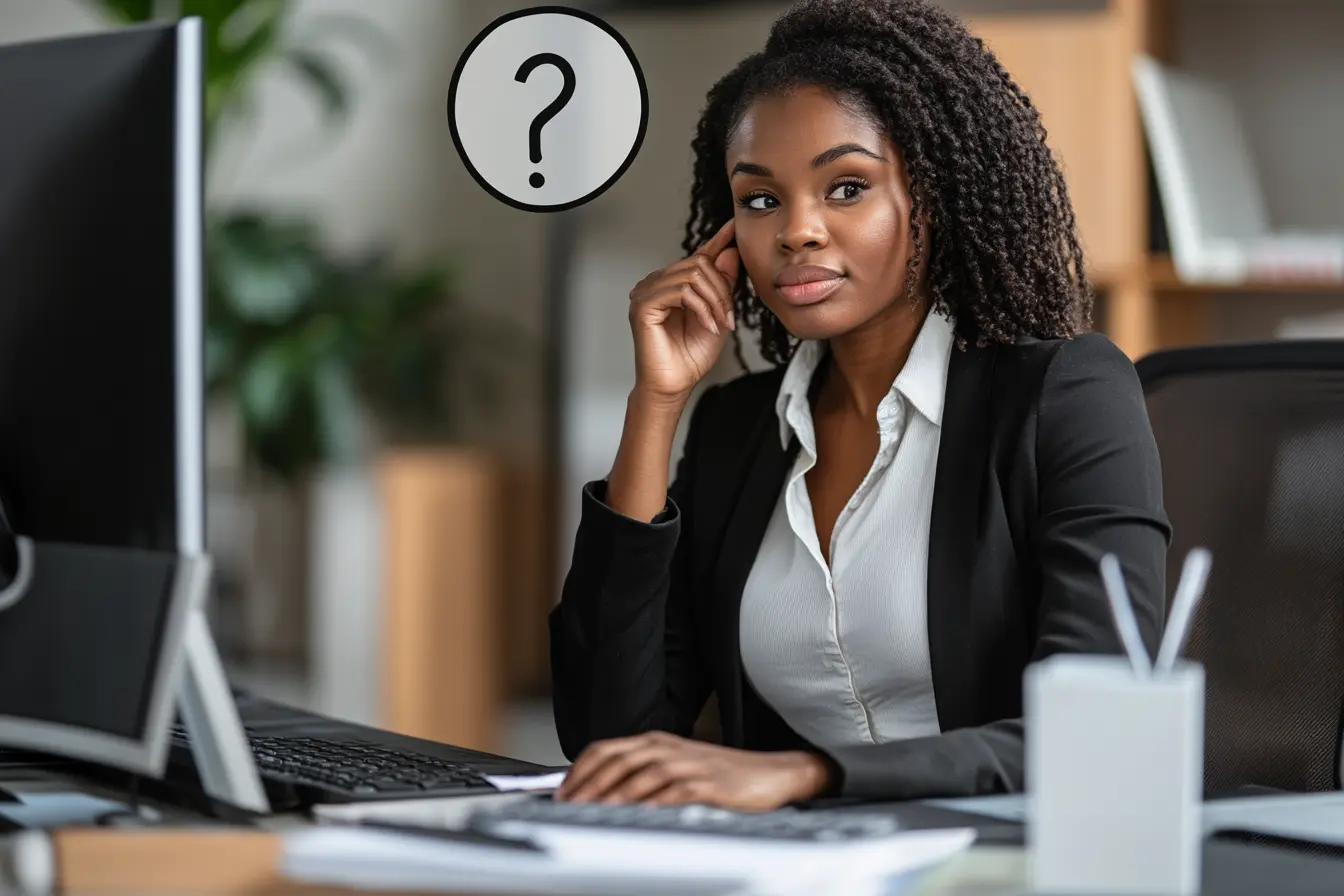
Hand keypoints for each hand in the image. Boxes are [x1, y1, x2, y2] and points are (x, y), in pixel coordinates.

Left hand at [554, 731, 832, 811]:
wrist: (772, 774)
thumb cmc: (723, 777)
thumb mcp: (678, 769)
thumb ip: (643, 777)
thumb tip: (602, 796)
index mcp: (656, 742)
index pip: (605, 749)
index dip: (578, 771)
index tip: (559, 793)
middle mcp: (667, 747)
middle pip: (615, 761)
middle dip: (585, 786)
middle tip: (565, 808)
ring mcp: (686, 763)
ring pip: (638, 776)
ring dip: (610, 796)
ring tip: (589, 814)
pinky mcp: (706, 783)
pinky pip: (670, 793)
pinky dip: (648, 805)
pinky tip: (632, 818)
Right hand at [628, 219, 739, 403]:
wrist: (676, 383)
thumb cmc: (691, 355)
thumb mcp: (718, 314)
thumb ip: (723, 284)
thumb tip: (730, 251)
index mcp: (674, 284)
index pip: (698, 256)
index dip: (717, 240)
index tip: (734, 226)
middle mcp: (657, 283)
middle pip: (699, 263)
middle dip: (722, 290)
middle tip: (729, 317)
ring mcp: (646, 292)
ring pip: (692, 275)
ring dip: (714, 300)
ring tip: (719, 324)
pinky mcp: (642, 305)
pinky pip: (680, 291)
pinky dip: (701, 308)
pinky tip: (707, 325)